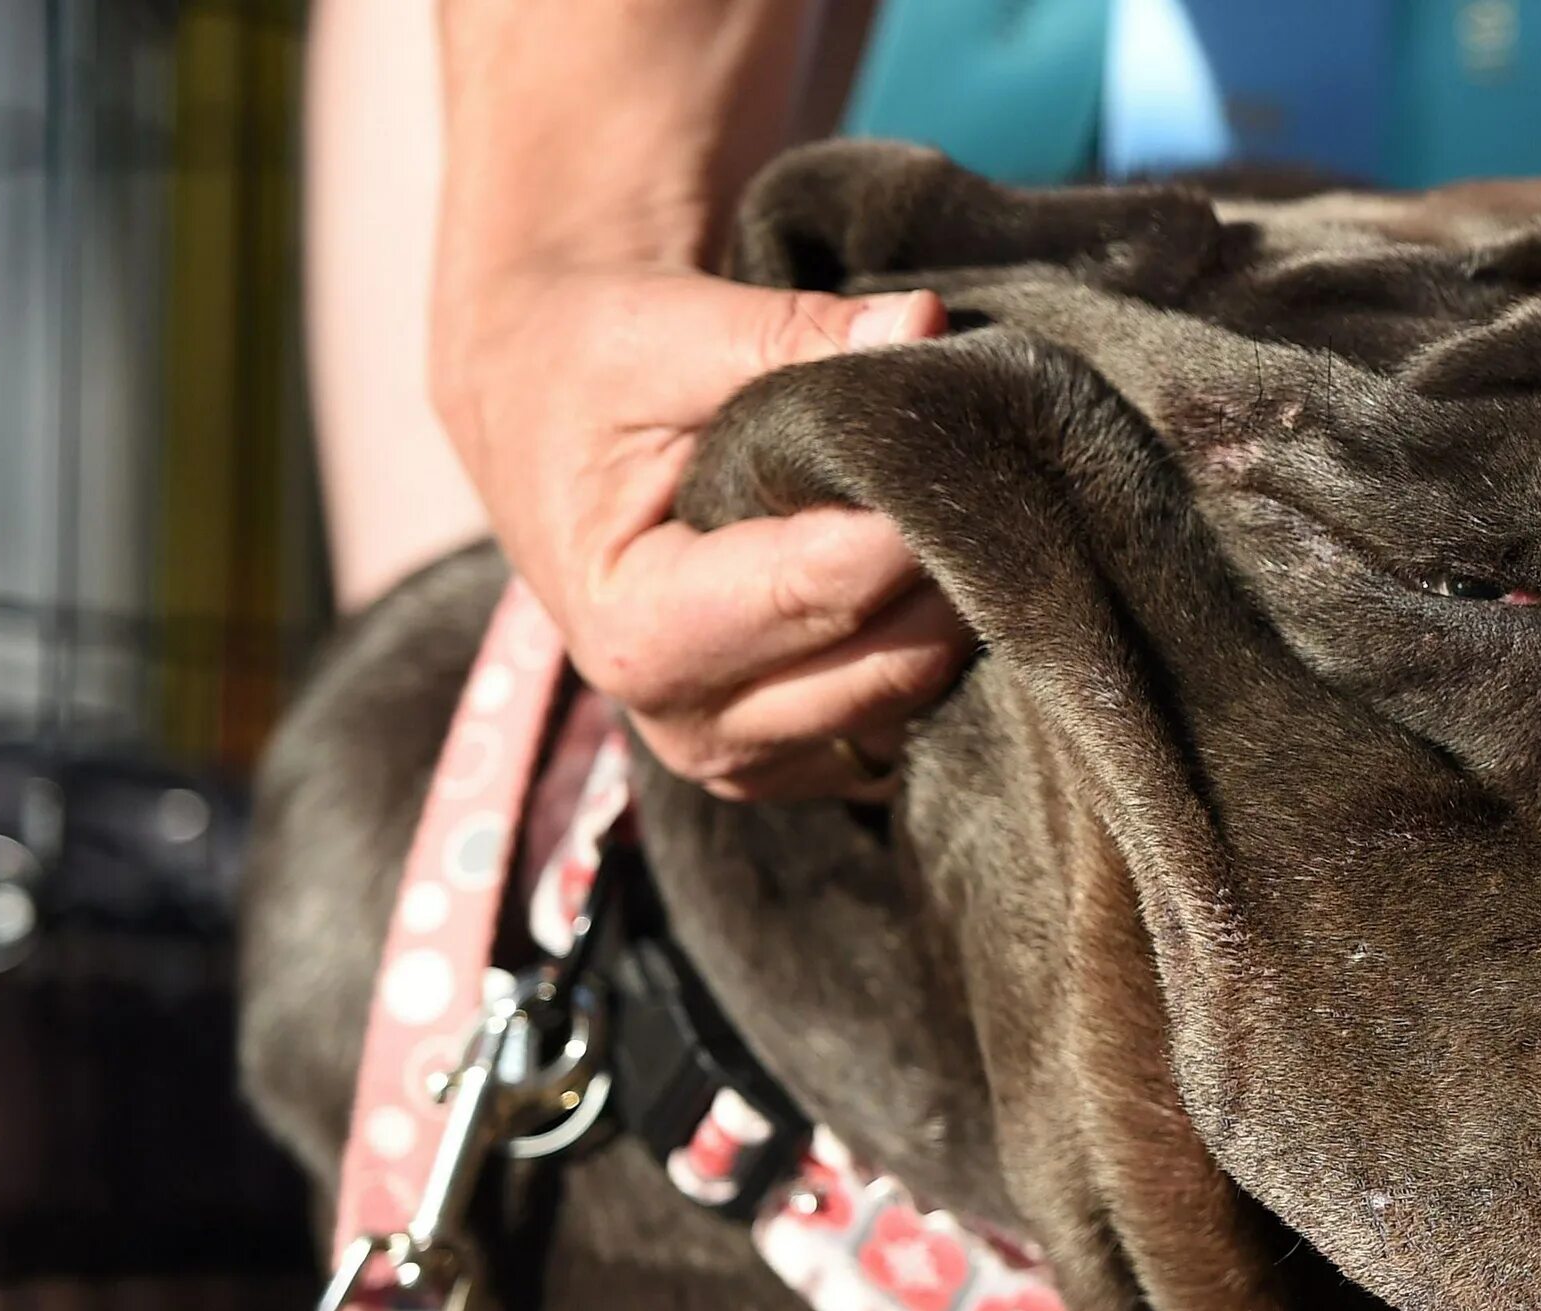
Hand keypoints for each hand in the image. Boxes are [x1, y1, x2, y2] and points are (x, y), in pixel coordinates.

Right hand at [431, 265, 969, 799]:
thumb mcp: (669, 331)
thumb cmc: (595, 361)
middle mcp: (685, 718)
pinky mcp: (788, 754)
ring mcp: (741, 752)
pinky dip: (933, 651)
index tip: (983, 454)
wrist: (539, 403)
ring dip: (955, 615)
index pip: (820, 587)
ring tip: (970, 513)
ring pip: (907, 700)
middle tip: (1001, 478)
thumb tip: (925, 325)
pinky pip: (901, 722)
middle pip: (882, 665)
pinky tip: (938, 568)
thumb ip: (796, 335)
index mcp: (634, 627)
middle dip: (956, 573)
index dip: (913, 522)